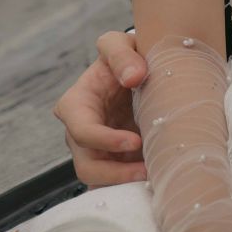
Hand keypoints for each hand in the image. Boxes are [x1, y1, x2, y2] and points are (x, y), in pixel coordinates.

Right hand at [52, 30, 147, 185]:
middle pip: (87, 167)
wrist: (138, 71)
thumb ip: (123, 55)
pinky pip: (117, 184)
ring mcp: (95, 151)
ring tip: (155, 177)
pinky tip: (156, 179)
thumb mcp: (120, 45)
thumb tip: (134, 77)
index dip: (105, 140)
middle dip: (115, 174)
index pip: (82, 131)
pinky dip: (133, 186)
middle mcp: (79, 133)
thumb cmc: (124, 56)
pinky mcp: (112, 162)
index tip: (135, 141)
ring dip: (126, 183)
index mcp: (76, 105)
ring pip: (101, 182)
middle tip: (147, 171)